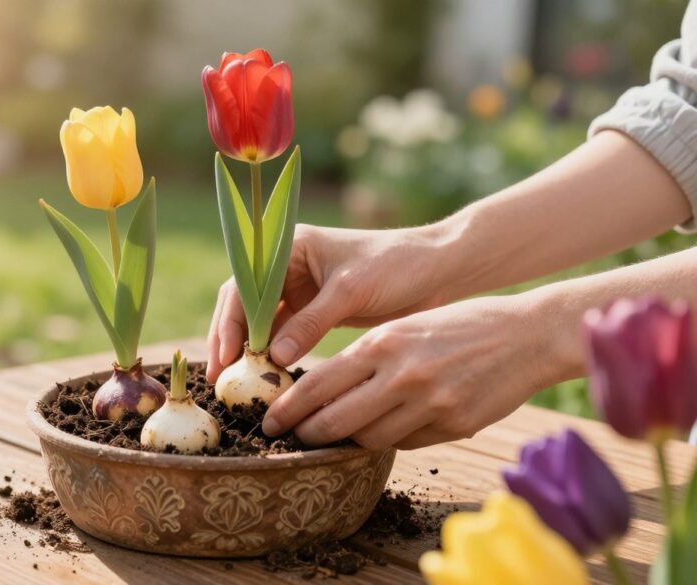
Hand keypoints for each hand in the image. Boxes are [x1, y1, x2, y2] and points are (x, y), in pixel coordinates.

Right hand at [207, 223, 455, 380]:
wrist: (437, 270)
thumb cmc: (396, 266)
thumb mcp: (351, 291)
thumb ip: (311, 322)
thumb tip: (273, 357)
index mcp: (289, 246)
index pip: (246, 284)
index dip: (232, 320)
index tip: (228, 355)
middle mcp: (287, 266)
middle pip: (243, 304)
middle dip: (230, 338)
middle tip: (219, 377)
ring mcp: (298, 289)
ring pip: (260, 322)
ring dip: (248, 350)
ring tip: (236, 384)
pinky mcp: (313, 311)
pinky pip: (283, 334)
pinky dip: (272, 354)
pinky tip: (267, 378)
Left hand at [261, 293, 574, 449]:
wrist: (526, 334)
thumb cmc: (458, 324)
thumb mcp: (405, 327)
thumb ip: (367, 358)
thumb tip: (325, 393)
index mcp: (383, 343)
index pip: (319, 384)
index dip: (289, 409)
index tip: (269, 422)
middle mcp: (402, 375)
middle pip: (335, 421)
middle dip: (307, 435)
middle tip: (290, 441)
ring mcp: (429, 404)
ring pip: (368, 439)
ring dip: (345, 442)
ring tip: (330, 439)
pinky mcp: (453, 426)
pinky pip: (404, 443)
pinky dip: (386, 440)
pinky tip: (379, 432)